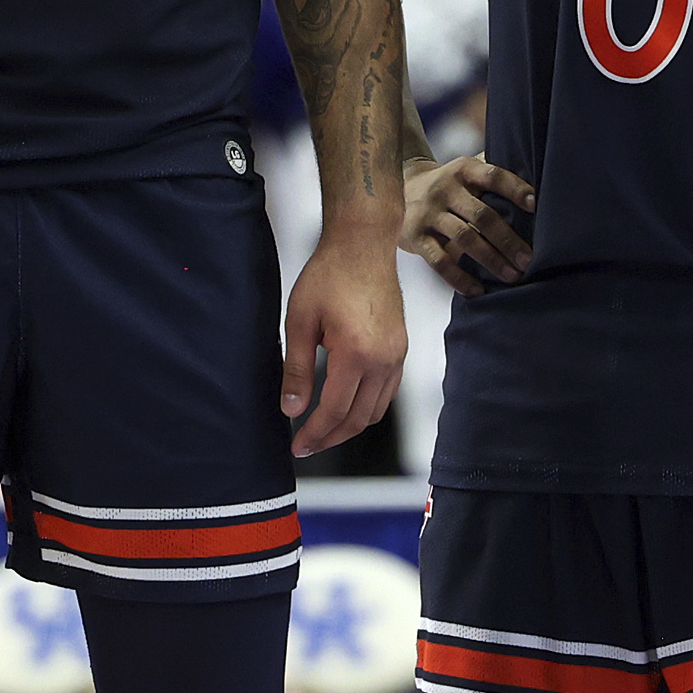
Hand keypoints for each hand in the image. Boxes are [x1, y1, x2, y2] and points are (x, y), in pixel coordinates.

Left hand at [283, 220, 407, 456]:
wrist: (363, 246)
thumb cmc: (330, 275)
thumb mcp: (300, 322)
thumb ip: (295, 369)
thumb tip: (291, 408)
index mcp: (357, 354)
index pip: (335, 411)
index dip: (314, 433)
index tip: (297, 446)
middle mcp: (384, 359)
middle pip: (359, 418)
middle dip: (332, 437)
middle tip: (307, 445)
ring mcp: (397, 354)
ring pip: (377, 409)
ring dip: (351, 425)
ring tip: (325, 430)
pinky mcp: (401, 348)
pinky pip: (388, 391)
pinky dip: (367, 407)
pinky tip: (348, 405)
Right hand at [400, 154, 534, 294]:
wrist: (398, 190)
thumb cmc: (449, 186)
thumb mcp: (466, 173)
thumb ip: (493, 178)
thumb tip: (537, 187)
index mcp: (464, 171)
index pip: (493, 176)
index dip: (515, 189)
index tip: (536, 206)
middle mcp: (445, 190)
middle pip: (482, 215)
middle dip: (508, 239)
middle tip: (528, 259)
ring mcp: (429, 213)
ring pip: (464, 238)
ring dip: (491, 260)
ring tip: (512, 275)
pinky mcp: (415, 237)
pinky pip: (439, 261)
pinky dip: (459, 277)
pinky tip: (478, 289)